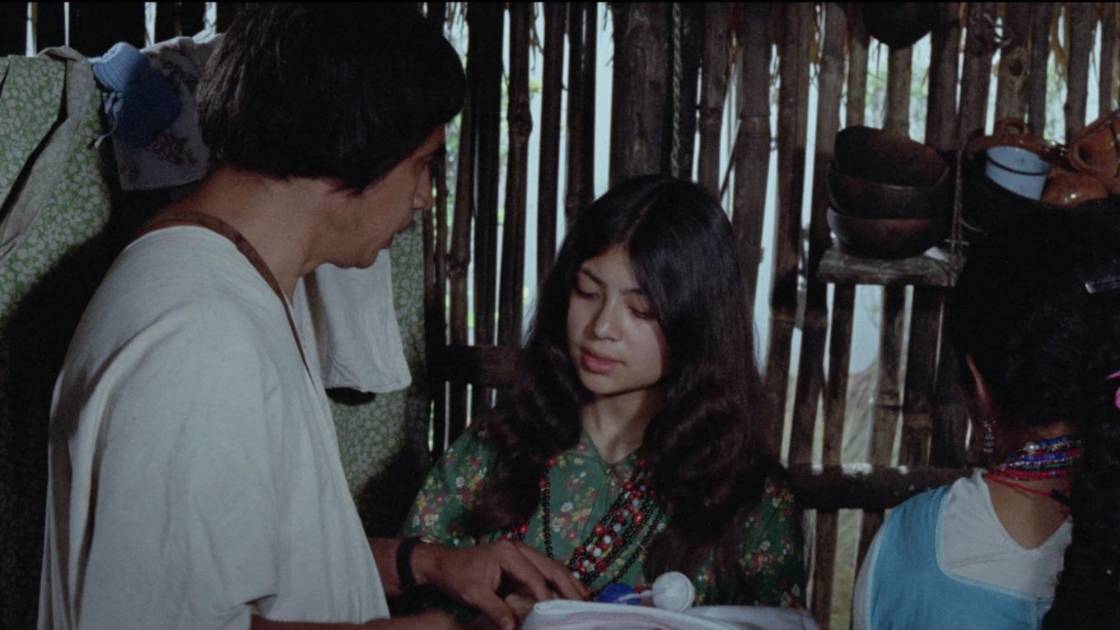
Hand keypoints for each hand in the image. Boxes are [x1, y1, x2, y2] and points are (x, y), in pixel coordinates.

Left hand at [413, 540, 588, 629]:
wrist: (444, 564)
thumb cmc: (457, 576)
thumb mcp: (473, 594)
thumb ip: (495, 610)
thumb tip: (514, 628)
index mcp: (508, 553)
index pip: (535, 577)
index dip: (547, 597)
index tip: (557, 615)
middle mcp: (519, 548)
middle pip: (552, 567)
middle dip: (570, 586)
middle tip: (585, 605)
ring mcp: (522, 552)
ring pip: (553, 566)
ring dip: (569, 582)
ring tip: (586, 599)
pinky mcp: (522, 559)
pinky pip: (546, 569)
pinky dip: (560, 580)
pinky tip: (572, 591)